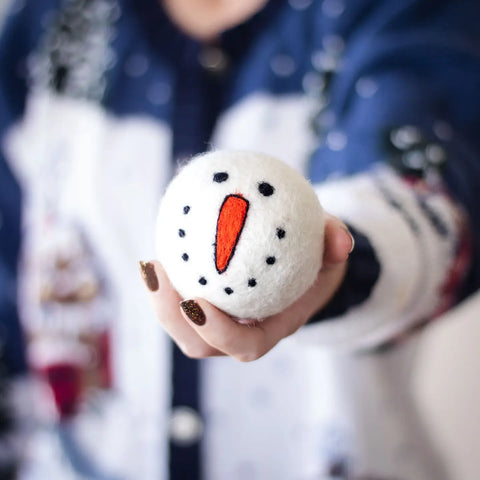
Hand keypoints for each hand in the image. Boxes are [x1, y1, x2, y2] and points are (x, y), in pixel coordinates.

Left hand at [139, 214, 352, 361]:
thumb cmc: (315, 258)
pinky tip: (162, 248)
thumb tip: (341, 241)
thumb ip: (336, 242)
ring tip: (150, 264)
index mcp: (274, 325)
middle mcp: (244, 330)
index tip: (194, 303)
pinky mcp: (209, 304)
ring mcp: (224, 320)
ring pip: (185, 328)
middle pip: (201, 345)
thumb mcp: (330, 247)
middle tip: (158, 275)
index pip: (246, 345)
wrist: (303, 266)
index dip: (218, 332)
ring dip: (161, 301)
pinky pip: (183, 300)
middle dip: (172, 317)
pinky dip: (168, 283)